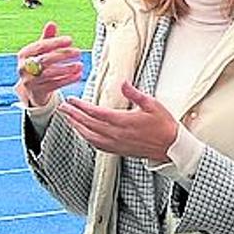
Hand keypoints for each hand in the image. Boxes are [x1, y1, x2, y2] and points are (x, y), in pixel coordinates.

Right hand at [15, 22, 83, 107]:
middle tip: (78, 52)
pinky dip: (68, 80)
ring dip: (67, 69)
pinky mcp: (37, 92)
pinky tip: (78, 75)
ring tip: (80, 65)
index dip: (56, 42)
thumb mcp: (40, 51)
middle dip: (63, 55)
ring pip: (50, 74)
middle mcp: (24, 67)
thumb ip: (47, 38)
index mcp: (24, 54)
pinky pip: (55, 85)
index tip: (70, 40)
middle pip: (45, 60)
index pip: (41, 46)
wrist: (32, 88)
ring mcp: (30, 81)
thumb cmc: (38, 65)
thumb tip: (52, 24)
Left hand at [57, 80, 176, 161]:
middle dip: (73, 115)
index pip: (96, 113)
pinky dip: (86, 138)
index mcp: (123, 122)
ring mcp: (116, 144)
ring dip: (77, 127)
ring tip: (67, 118)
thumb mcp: (152, 104)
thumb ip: (134, 93)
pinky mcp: (118, 151)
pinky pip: (97, 145)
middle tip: (62, 107)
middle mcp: (117, 135)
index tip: (72, 99)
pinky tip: (82, 133)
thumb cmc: (163, 125)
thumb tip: (122, 82)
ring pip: (90, 136)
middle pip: (89, 124)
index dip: (81, 106)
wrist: (171, 147)